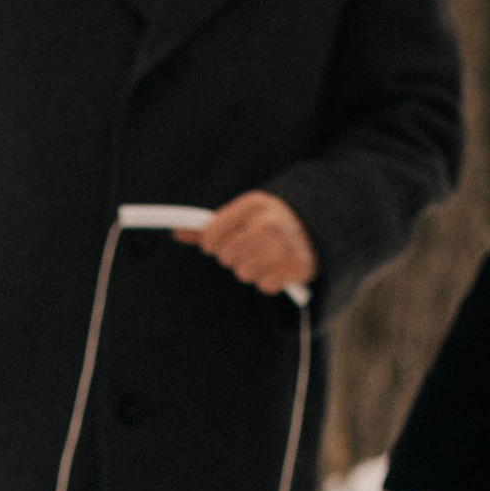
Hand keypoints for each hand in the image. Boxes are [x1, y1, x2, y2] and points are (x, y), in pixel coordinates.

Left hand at [191, 191, 315, 294]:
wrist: (312, 229)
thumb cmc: (266, 224)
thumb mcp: (241, 217)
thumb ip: (209, 226)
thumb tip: (176, 233)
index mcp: (252, 204)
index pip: (211, 234)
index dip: (210, 244)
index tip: (216, 245)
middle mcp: (268, 222)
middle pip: (226, 256)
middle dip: (232, 258)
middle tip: (246, 251)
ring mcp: (283, 245)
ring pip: (243, 273)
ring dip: (249, 271)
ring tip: (263, 259)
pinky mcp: (295, 266)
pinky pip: (264, 286)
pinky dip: (268, 282)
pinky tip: (276, 268)